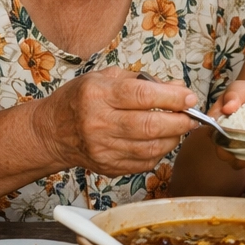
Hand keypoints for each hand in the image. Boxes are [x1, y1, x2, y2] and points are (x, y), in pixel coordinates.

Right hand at [36, 68, 198, 177]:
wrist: (51, 132)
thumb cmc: (80, 99)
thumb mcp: (105, 77)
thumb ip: (143, 81)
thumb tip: (178, 86)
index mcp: (97, 95)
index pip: (142, 96)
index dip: (172, 98)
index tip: (190, 97)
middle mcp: (98, 123)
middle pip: (149, 126)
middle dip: (179, 121)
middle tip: (192, 117)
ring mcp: (102, 148)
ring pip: (150, 148)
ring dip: (173, 138)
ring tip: (180, 128)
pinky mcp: (107, 166)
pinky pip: (143, 163)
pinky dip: (159, 153)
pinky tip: (161, 141)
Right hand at [208, 79, 244, 169]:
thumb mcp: (239, 88)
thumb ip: (232, 95)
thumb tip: (228, 108)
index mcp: (216, 125)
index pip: (215, 137)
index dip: (223, 142)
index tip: (239, 138)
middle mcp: (223, 139)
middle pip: (225, 155)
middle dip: (238, 155)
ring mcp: (237, 148)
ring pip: (239, 163)